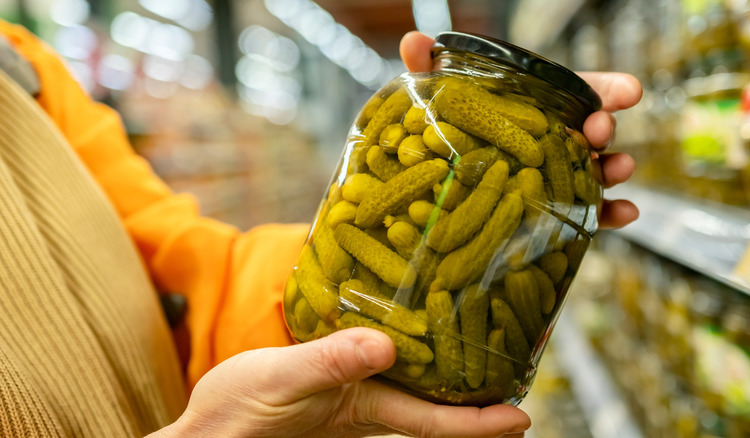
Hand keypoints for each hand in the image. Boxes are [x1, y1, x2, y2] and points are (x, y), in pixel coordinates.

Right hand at [152, 328, 529, 437]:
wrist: (207, 431)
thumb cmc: (237, 416)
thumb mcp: (281, 382)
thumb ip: (329, 363)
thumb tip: (385, 345)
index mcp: (362, 410)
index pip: (436, 424)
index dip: (481, 424)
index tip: (522, 417)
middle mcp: (367, 407)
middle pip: (438, 411)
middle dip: (480, 403)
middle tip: (520, 378)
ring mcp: (353, 398)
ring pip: (418, 391)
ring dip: (452, 379)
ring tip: (484, 352)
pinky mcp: (337, 383)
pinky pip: (387, 372)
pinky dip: (413, 358)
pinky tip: (416, 338)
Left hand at [400, 31, 641, 228]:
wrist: (435, 177)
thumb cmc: (447, 129)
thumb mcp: (438, 98)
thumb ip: (429, 68)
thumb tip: (412, 41)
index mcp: (537, 106)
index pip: (579, 92)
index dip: (607, 89)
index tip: (630, 91)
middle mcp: (554, 138)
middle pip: (590, 129)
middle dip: (603, 127)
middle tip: (601, 129)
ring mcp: (558, 174)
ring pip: (595, 169)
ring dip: (613, 168)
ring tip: (622, 168)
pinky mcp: (555, 209)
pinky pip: (588, 212)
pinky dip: (611, 213)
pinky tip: (626, 214)